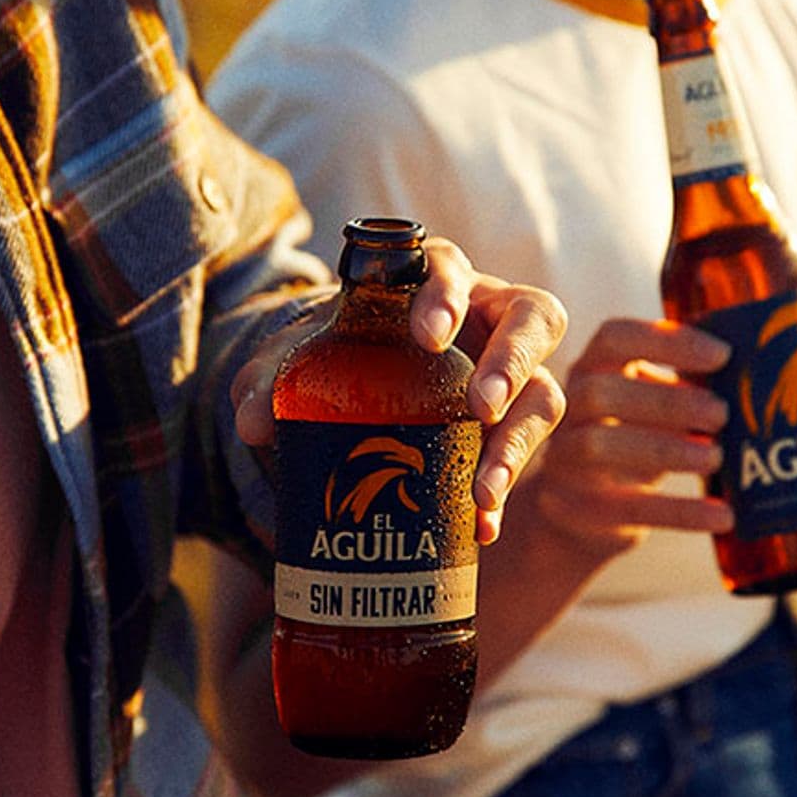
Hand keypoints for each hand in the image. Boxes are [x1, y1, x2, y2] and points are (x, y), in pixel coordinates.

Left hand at [232, 237, 567, 543]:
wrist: (358, 395)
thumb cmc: (336, 357)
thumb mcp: (297, 362)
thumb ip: (271, 380)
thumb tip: (253, 423)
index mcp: (433, 281)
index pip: (450, 268)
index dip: (447, 295)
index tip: (428, 336)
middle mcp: (488, 317)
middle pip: (534, 318)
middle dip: (512, 361)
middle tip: (479, 406)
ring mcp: (512, 372)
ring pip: (543, 394)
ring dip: (518, 442)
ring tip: (483, 490)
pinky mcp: (515, 424)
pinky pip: (527, 454)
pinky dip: (504, 492)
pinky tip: (481, 528)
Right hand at [522, 317, 734, 554]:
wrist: (580, 514)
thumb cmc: (633, 442)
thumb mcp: (649, 408)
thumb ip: (686, 387)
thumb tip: (763, 376)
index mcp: (591, 371)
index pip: (614, 338)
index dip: (665, 340)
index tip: (722, 354)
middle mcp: (568, 412)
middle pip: (601, 393)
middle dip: (666, 400)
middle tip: (722, 413)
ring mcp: (565, 462)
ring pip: (601, 446)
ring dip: (666, 449)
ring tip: (716, 457)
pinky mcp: (579, 509)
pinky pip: (631, 508)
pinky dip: (683, 513)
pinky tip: (725, 515)